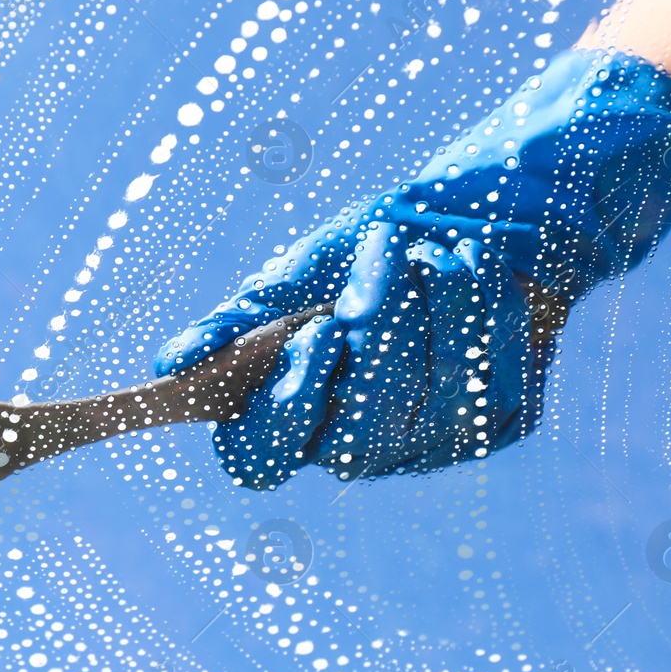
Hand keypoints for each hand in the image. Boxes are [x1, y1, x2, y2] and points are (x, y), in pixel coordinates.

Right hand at [155, 48, 670, 488]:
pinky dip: (473, 315)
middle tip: (368, 296)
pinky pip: (482, 386)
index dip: (273, 416)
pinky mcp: (498, 423)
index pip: (257, 459)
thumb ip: (243, 318)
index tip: (308, 337)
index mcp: (299, 406)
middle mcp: (360, 440)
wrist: (504, 212)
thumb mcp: (309, 268)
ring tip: (431, 253)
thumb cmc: (389, 241)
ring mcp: (432, 442)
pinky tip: (473, 273)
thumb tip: (167, 365)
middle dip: (361, 355)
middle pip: (344, 445)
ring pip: (418, 413)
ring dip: (422, 319)